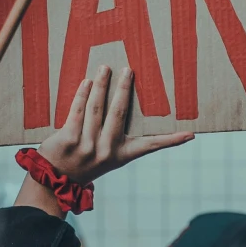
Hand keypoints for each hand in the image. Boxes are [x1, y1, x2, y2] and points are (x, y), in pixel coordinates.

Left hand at [37, 65, 192, 183]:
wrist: (56, 179)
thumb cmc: (84, 161)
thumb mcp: (106, 157)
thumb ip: (115, 136)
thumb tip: (124, 107)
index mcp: (121, 155)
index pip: (150, 146)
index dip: (171, 140)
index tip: (190, 134)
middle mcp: (107, 150)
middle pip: (119, 112)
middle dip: (124, 88)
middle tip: (129, 69)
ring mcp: (87, 145)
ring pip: (97, 107)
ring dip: (102, 84)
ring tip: (105, 68)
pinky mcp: (69, 139)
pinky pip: (78, 110)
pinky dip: (82, 94)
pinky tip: (86, 82)